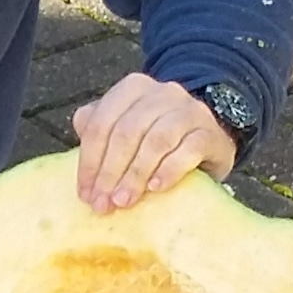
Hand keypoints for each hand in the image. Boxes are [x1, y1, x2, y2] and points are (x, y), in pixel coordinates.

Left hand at [72, 74, 236, 211]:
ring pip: (156, 140)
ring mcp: (190, 110)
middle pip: (127, 132)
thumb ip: (98, 130)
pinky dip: (169, 170)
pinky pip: (188, 150)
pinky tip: (156, 188)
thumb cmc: (157, 137)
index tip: (86, 194)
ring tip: (124, 201)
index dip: (89, 161)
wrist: (207, 137)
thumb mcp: (124, 128)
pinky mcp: (210, 133)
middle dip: (110, 171)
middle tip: (103, 203)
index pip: (101, 123)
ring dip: (136, 174)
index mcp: (133, 88)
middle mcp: (162, 93)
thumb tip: (82, 153)